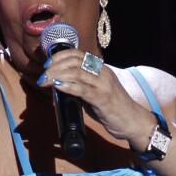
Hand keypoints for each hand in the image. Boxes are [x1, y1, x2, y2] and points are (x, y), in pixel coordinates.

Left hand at [38, 50, 155, 149]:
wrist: (133, 121)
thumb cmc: (112, 108)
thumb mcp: (95, 92)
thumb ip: (80, 86)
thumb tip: (58, 84)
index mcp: (100, 68)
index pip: (77, 54)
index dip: (59, 56)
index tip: (47, 64)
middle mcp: (102, 72)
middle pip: (74, 61)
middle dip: (54, 66)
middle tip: (42, 75)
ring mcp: (103, 84)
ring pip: (76, 72)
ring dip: (56, 75)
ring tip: (45, 81)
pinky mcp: (102, 98)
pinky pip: (82, 89)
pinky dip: (67, 86)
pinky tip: (57, 86)